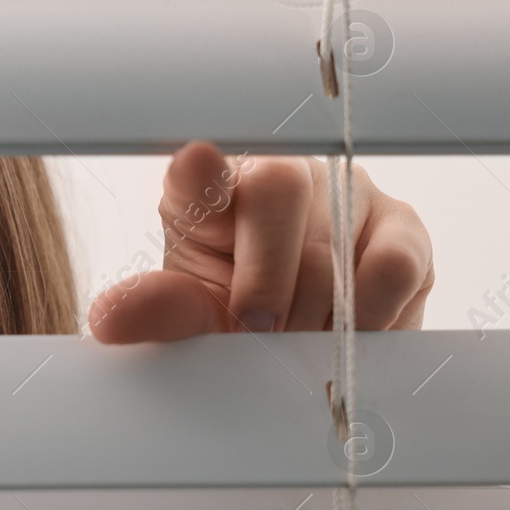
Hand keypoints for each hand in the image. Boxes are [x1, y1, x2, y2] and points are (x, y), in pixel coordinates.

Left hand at [88, 142, 432, 342]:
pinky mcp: (403, 230)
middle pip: (277, 190)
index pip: (202, 168)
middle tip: (256, 327)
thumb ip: (159, 312)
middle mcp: (280, 174)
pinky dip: (367, 315)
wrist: (303, 343)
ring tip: (296, 341)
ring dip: (313, 310)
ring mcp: (346, 193)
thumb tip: (106, 318)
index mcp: (211, 188)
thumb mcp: (192, 314)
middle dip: (264, 279)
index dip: (201, 170)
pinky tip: (346, 336)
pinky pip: (393, 267)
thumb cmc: (236, 312)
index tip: (194, 167)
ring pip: (334, 239)